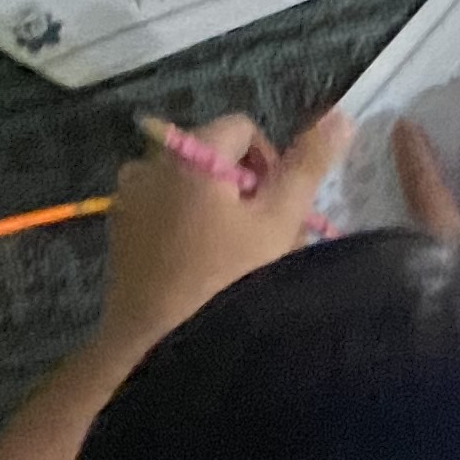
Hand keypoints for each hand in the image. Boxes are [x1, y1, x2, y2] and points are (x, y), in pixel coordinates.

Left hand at [101, 108, 347, 348]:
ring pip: (187, 183)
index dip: (269, 163)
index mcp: (190, 153)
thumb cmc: (226, 280)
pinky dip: (184, 224)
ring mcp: (129, 196)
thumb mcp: (278, 223)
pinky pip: (162, 208)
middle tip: (259, 237)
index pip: (242, 128)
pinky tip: (197, 266)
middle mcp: (150, 163)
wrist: (158, 344)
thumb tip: (340, 115)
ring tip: (229, 254)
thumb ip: (307, 166)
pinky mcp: (119, 228)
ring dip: (212, 206)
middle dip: (241, 187)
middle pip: (212, 155)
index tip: (276, 209)